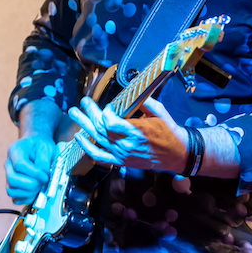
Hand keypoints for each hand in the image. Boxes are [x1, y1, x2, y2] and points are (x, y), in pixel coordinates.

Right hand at [4, 134, 55, 204]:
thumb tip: (43, 177)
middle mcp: (8, 164)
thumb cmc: (40, 145)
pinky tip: (35, 193)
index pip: (20, 165)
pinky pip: (14, 198)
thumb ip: (44, 161)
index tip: (45, 176)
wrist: (35, 144)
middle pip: (12, 179)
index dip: (34, 173)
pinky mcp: (12, 185)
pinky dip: (25, 198)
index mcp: (15, 151)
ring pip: (11, 190)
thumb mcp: (46, 148)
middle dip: (31, 184)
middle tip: (43, 182)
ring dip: (28, 193)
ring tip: (39, 187)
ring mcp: (8, 175)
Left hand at [68, 96, 187, 173]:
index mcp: (136, 132)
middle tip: (84, 102)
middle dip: (90, 113)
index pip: (111, 122)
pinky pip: (99, 156)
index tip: (108, 105)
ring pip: (97, 139)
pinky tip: (78, 137)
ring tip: (74, 113)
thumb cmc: (169, 131)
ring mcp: (122, 155)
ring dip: (84, 125)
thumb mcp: (159, 112)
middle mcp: (126, 145)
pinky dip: (86, 147)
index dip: (105, 112)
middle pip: (101, 128)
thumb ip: (143, 101)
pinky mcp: (120, 161)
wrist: (177, 154)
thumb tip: (130, 90)